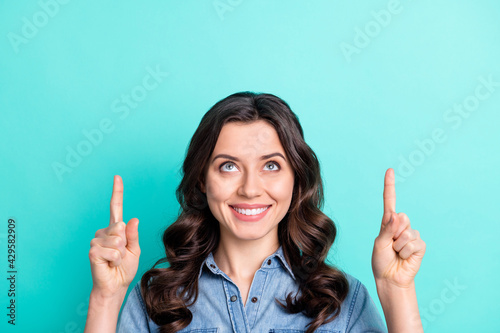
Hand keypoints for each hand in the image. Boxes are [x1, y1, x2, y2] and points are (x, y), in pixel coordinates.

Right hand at [88, 175, 140, 297]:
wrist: (116, 285)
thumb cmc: (125, 268)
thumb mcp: (134, 250)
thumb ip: (133, 235)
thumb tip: (133, 219)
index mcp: (116, 229)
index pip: (115, 207)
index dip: (117, 192)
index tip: (117, 177)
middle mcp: (104, 232)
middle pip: (120, 228)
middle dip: (125, 243)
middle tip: (120, 255)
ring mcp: (96, 240)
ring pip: (117, 240)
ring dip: (120, 253)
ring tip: (114, 260)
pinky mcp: (92, 251)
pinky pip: (111, 250)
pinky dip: (115, 259)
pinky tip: (109, 264)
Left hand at [371, 168, 425, 287]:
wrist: (390, 278)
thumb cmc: (381, 260)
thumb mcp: (379, 243)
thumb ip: (387, 229)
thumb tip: (396, 214)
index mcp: (387, 222)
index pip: (390, 201)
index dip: (390, 186)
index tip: (390, 170)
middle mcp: (400, 225)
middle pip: (401, 217)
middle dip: (394, 232)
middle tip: (391, 245)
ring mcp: (411, 234)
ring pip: (406, 232)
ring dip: (398, 245)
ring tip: (396, 253)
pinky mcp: (420, 245)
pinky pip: (413, 243)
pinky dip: (405, 252)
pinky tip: (404, 257)